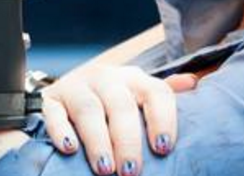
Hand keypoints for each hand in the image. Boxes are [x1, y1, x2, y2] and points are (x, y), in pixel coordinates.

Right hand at [40, 64, 196, 174]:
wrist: (68, 91)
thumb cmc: (112, 101)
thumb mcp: (138, 96)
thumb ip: (163, 95)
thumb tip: (194, 82)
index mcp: (134, 79)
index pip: (155, 91)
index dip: (162, 118)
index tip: (164, 148)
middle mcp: (106, 78)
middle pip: (121, 104)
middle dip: (128, 139)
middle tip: (132, 170)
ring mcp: (76, 86)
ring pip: (88, 108)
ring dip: (98, 140)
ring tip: (105, 169)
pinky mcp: (50, 99)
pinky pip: (53, 112)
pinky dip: (60, 130)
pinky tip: (69, 149)